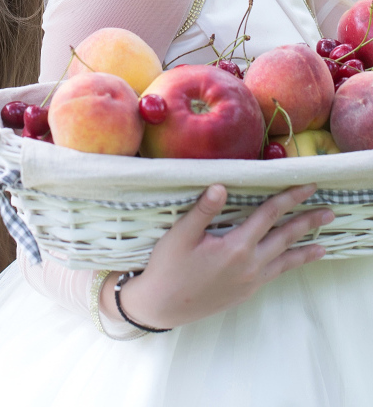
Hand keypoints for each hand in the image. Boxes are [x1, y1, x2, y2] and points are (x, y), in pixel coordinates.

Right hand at [99, 183, 333, 329]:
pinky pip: (275, 274)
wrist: (163, 306)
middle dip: (307, 222)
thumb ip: (203, 210)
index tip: (307, 186)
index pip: (269, 215)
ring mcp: (250, 281)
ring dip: (305, 249)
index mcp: (235, 247)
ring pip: (285, 261)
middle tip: (328, 211)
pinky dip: (289, 266)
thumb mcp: (180, 235)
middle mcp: (249, 265)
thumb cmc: (168, 267)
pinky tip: (292, 262)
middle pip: (285, 238)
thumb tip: (221, 186)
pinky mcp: (245, 292)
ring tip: (323, 244)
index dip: (289, 197)